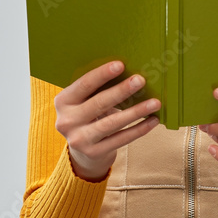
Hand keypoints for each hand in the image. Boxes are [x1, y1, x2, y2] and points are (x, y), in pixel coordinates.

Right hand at [54, 60, 160, 181]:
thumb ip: (97, 89)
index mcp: (63, 101)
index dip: (102, 74)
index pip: (84, 85)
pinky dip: (139, 129)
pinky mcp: (94, 153)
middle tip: (140, 80)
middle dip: (122, 91)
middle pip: (99, 103)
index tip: (120, 65)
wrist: (82, 151)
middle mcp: (67, 121)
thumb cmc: (88, 115)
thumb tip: (129, 73)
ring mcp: (79, 139)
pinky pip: (121, 139)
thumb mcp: (84, 101)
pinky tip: (152, 120)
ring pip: (112, 123)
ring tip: (155, 102)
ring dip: (136, 111)